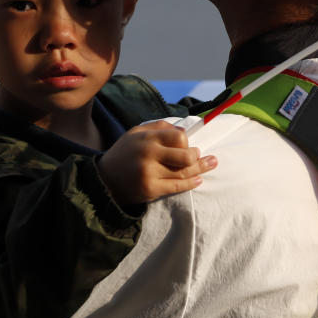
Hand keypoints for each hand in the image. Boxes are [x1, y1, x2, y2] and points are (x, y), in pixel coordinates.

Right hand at [98, 120, 216, 205]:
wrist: (104, 180)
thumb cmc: (125, 153)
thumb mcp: (137, 133)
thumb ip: (160, 127)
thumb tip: (184, 130)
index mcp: (147, 138)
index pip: (179, 137)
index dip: (186, 142)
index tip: (186, 145)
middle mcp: (149, 155)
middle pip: (186, 156)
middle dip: (197, 157)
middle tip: (201, 156)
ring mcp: (150, 174)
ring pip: (184, 172)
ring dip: (201, 168)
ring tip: (212, 163)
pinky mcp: (151, 190)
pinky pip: (177, 186)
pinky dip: (191, 183)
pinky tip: (199, 179)